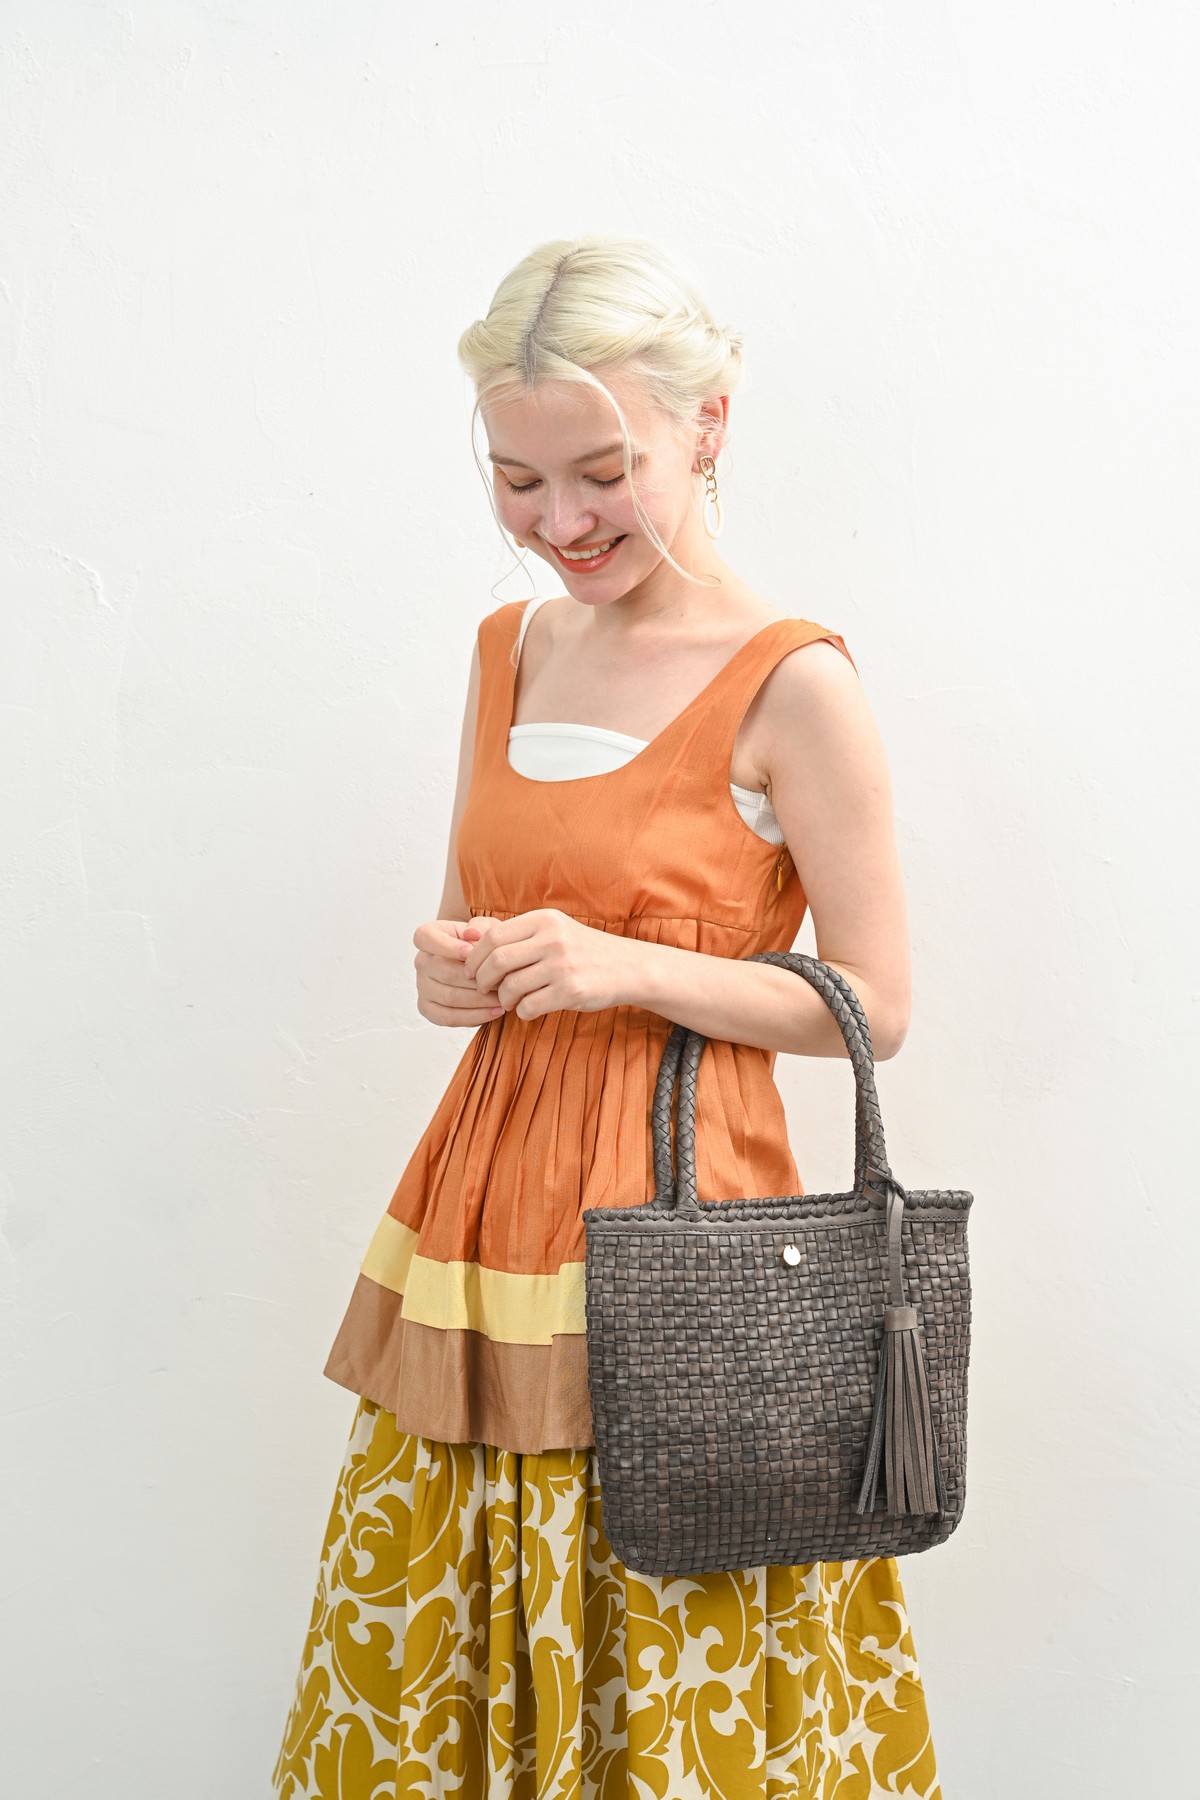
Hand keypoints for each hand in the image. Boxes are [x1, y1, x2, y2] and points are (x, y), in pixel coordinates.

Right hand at [413, 916, 507, 1027]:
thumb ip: (481, 926)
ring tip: (503, 998)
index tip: (471, 953)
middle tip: (501, 982)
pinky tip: (495, 1011)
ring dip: (479, 1000)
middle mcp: (421, 961)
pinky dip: (474, 1017)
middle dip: (475, 979)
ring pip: (448, 997)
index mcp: (428, 936)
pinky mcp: (428, 1008)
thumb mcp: (486, 927)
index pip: (425, 938)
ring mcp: (422, 986)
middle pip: (443, 972)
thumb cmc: (482, 943)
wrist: (481, 963)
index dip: (447, 947)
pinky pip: (448, 1017)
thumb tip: (472, 934)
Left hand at [460, 908, 632, 1020]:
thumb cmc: (581, 949)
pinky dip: (521, 1012)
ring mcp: (563, 966)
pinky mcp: (571, 991)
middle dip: (482, 979)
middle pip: (497, 961)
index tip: (472, 970)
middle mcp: (553, 939)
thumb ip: (512, 931)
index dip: (475, 957)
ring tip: (508, 1000)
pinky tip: (527, 1008)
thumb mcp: (551, 929)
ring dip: (503, 998)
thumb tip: (467, 930)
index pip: (493, 936)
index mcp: (544, 920)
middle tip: (484, 988)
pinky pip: (529, 1006)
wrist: (626, 967)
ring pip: (511, 986)